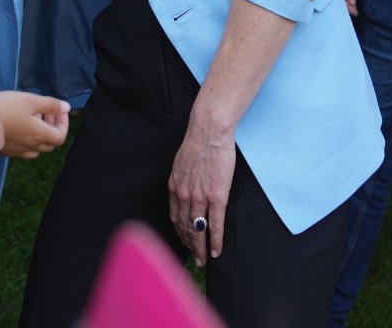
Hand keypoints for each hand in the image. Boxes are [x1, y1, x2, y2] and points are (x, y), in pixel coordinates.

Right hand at [0, 90, 69, 157]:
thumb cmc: (7, 107)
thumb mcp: (31, 100)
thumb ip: (50, 104)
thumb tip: (66, 108)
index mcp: (39, 135)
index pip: (61, 136)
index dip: (63, 123)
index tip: (58, 110)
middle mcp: (31, 146)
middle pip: (51, 144)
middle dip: (53, 127)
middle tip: (46, 112)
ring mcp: (18, 151)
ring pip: (38, 149)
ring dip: (42, 135)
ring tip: (34, 119)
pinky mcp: (8, 151)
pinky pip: (25, 151)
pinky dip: (29, 141)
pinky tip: (21, 128)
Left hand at [168, 120, 235, 267]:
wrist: (208, 132)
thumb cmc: (198, 143)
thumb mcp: (182, 163)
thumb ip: (182, 178)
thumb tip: (185, 186)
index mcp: (175, 186)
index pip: (175, 216)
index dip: (179, 231)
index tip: (184, 240)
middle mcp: (184, 195)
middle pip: (184, 227)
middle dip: (189, 245)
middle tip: (194, 258)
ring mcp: (200, 198)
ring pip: (198, 230)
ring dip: (200, 248)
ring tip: (203, 260)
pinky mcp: (216, 197)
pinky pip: (215, 225)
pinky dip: (215, 241)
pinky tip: (216, 251)